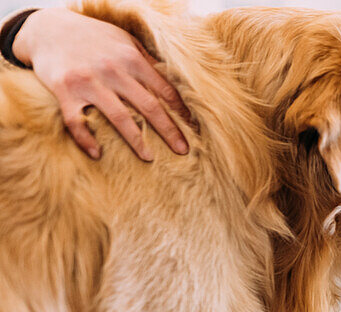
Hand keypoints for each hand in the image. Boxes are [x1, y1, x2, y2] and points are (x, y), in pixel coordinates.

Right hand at [12, 7, 190, 159]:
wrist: (49, 28)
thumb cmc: (95, 37)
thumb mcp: (125, 41)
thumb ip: (147, 62)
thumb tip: (174, 83)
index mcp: (132, 59)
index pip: (165, 90)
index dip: (182, 112)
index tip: (194, 129)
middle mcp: (113, 70)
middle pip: (149, 107)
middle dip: (169, 131)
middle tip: (183, 150)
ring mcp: (88, 81)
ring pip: (119, 118)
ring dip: (136, 141)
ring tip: (149, 158)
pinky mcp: (64, 91)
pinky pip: (77, 122)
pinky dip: (86, 140)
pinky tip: (97, 154)